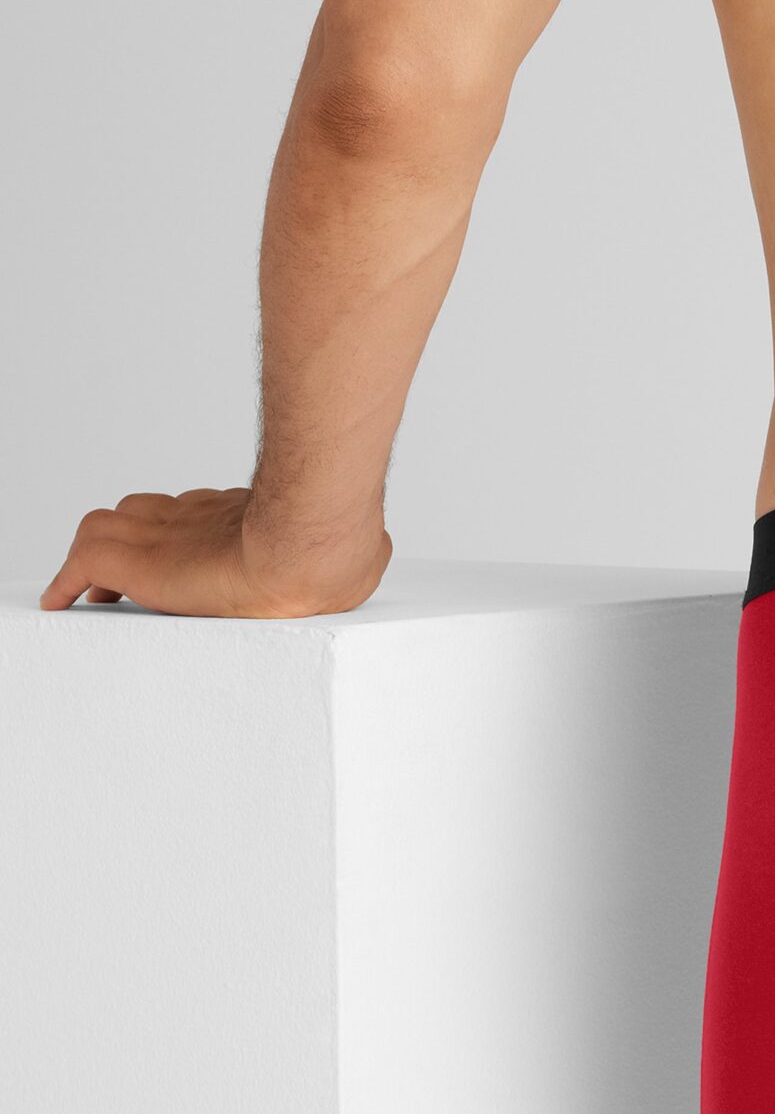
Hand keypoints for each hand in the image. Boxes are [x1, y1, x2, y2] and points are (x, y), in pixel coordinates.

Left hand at [39, 487, 391, 619]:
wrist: (311, 547)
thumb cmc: (340, 552)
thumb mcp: (358, 548)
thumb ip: (358, 548)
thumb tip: (376, 550)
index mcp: (244, 515)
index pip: (196, 510)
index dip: (180, 530)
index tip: (184, 553)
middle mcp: (197, 516)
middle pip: (144, 511)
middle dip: (132, 538)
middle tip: (124, 576)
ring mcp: (164, 535)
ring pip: (108, 529)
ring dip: (100, 559)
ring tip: (97, 594)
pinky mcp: (138, 563)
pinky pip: (83, 563)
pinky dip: (65, 582)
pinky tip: (59, 603)